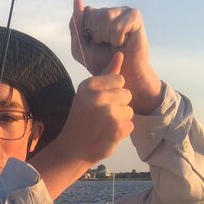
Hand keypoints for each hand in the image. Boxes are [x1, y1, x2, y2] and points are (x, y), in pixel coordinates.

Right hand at [31, 50, 133, 198]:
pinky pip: (130, 125)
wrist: (72, 149)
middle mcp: (98, 96)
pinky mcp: (117, 128)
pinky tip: (108, 135)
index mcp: (90, 85)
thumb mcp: (89, 94)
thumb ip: (107, 75)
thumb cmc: (81, 120)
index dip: (114, 92)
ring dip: (121, 120)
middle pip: (127, 94)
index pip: (119, 79)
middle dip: (118, 106)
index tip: (101, 103)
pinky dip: (121, 132)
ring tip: (104, 126)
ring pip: (130, 111)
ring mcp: (109, 112)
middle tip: (102, 117)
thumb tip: (121, 54)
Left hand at [70, 0, 162, 114]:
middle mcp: (111, 10)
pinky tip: (124, 43)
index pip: (85, 13)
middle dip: (97, 36)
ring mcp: (123, 11)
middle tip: (108, 46)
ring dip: (107, 38)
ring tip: (116, 45)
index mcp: (98, 16)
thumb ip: (75, 26)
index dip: (87, 33)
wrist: (123, 77)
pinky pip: (117, 26)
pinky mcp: (135, 16)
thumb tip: (77, 0)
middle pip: (94, 14)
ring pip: (105, 17)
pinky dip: (117, 39)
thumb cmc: (103, 64)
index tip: (96, 44)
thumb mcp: (81, 48)